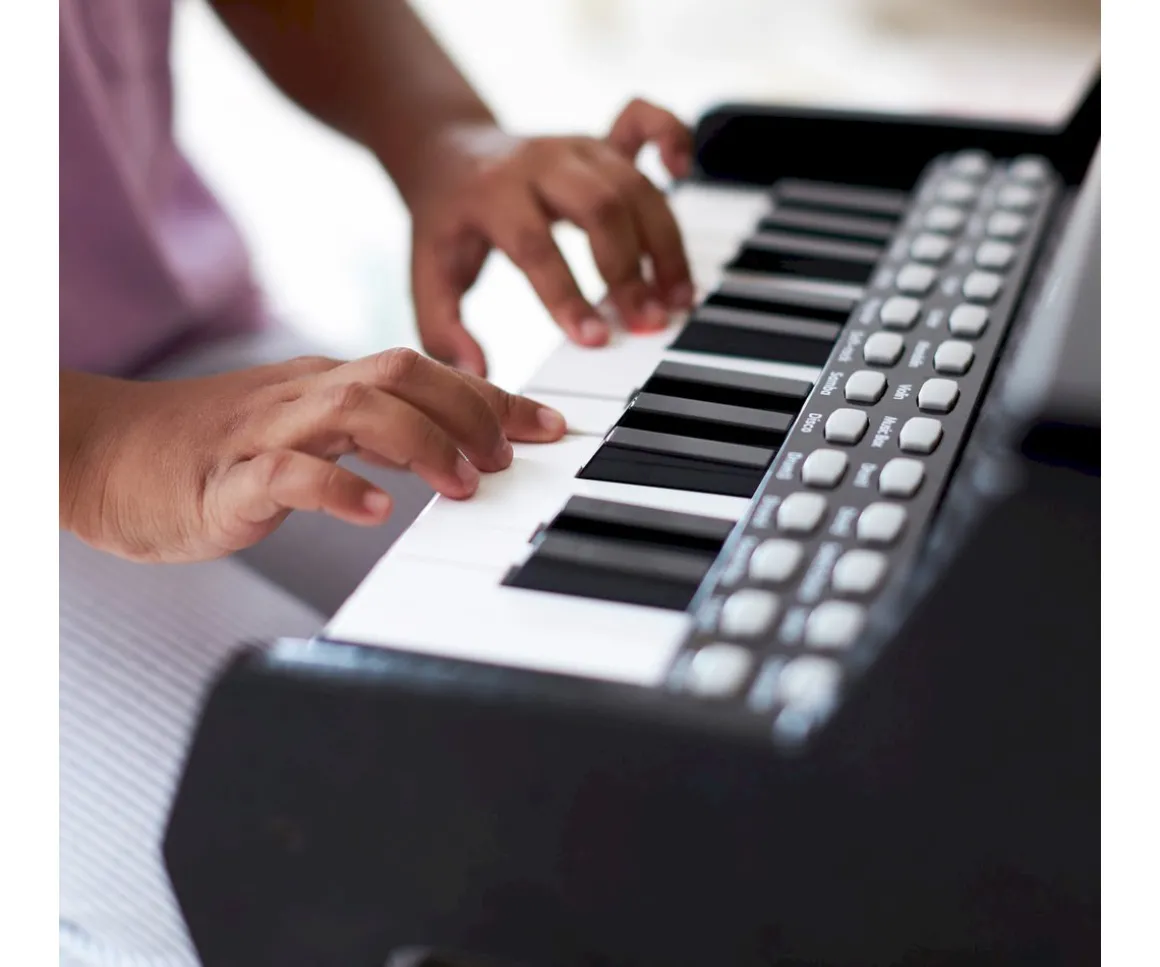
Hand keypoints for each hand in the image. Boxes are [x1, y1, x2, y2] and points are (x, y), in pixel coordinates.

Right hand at [62, 349, 565, 563]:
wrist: (102, 454)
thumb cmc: (211, 451)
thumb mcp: (307, 435)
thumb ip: (371, 437)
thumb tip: (446, 450)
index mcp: (328, 384)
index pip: (426, 372)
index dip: (494, 396)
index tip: (551, 427)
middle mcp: (305, 394)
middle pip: (402, 371)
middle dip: (470, 411)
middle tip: (509, 460)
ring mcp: (265, 431)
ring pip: (355, 408)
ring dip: (421, 443)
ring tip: (461, 485)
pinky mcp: (225, 478)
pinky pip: (288, 473)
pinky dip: (337, 488)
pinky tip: (376, 511)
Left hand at [409, 98, 694, 375]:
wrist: (448, 153)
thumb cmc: (447, 224)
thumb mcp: (428, 276)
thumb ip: (444, 330)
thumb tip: (477, 373)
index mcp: (492, 195)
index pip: (535, 245)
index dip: (567, 295)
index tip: (595, 340)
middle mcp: (539, 163)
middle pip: (599, 206)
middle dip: (629, 269)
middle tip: (650, 323)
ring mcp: (575, 145)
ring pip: (633, 183)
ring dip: (663, 242)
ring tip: (678, 296)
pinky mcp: (601, 139)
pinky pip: (644, 121)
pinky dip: (673, 138)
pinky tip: (682, 176)